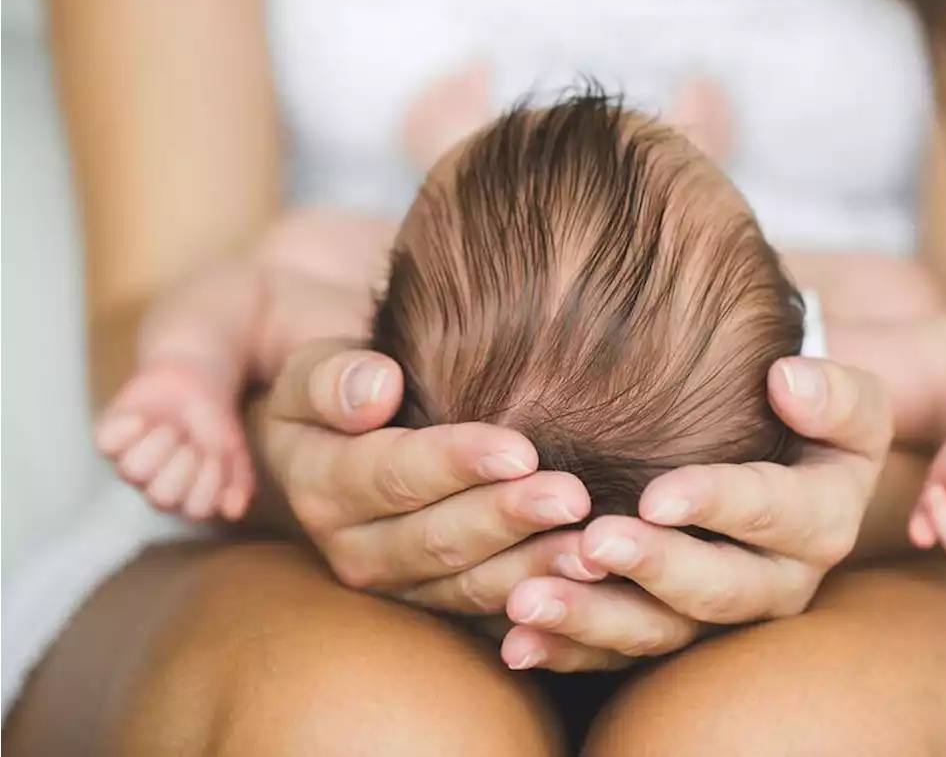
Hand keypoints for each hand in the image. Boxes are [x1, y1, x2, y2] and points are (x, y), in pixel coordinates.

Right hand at [257, 340, 595, 620]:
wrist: (344, 439)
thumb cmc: (341, 391)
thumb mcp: (312, 372)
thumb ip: (332, 378)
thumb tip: (376, 389)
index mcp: (322, 488)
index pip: (395, 475)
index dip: (457, 464)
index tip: (520, 450)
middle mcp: (356, 551)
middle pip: (439, 540)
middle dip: (508, 519)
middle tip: (573, 498)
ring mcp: (402, 587)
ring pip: (471, 587)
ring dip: (535, 570)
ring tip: (593, 550)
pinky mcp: (442, 604)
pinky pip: (494, 614)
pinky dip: (543, 605)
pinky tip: (592, 586)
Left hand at [496, 357, 893, 671]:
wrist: (791, 462)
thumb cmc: (809, 418)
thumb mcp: (846, 403)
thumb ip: (832, 394)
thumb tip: (787, 380)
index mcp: (822, 522)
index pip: (774, 514)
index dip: (718, 504)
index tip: (656, 496)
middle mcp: (779, 583)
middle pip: (718, 590)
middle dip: (653, 569)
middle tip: (593, 542)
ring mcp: (722, 616)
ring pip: (663, 633)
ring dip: (594, 619)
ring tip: (529, 600)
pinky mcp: (675, 632)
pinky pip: (621, 655)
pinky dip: (568, 650)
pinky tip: (519, 641)